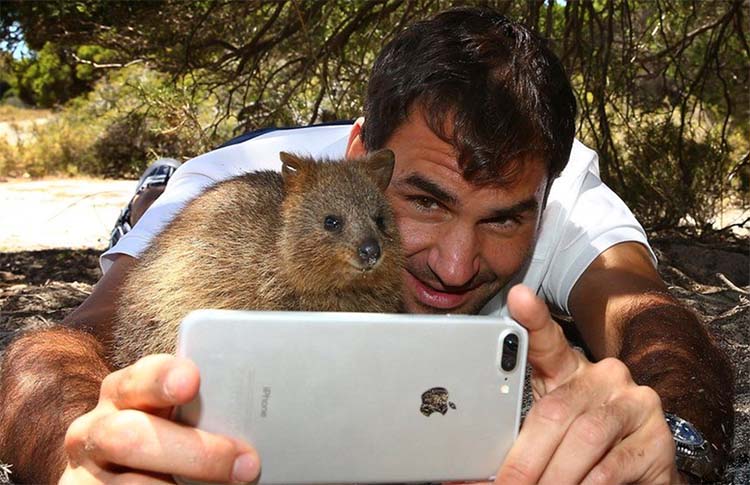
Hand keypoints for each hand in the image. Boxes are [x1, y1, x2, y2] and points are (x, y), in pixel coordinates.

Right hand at [59, 354, 259, 483]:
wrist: (119, 472)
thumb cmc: (167, 437)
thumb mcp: (178, 417)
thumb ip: (202, 410)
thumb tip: (261, 419)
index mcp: (124, 391)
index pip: (141, 377)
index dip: (164, 378)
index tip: (192, 381)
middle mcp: (96, 427)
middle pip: (132, 436)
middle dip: (195, 452)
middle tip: (245, 464)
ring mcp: (86, 471)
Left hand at [452, 285, 679, 484]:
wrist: (637, 473)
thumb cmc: (578, 450)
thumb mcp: (546, 434)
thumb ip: (518, 438)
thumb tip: (474, 470)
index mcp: (567, 369)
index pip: (546, 340)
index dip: (532, 318)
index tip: (518, 298)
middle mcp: (604, 377)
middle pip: (556, 410)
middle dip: (525, 459)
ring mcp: (634, 403)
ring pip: (585, 438)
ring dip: (554, 476)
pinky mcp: (657, 438)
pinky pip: (613, 465)